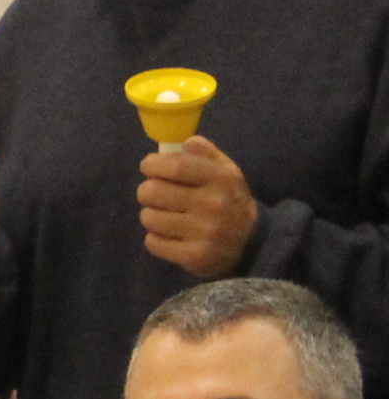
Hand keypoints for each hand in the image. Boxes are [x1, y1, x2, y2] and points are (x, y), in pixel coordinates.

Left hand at [138, 137, 259, 278]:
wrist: (252, 242)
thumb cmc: (230, 200)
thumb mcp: (227, 172)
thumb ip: (205, 153)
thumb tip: (184, 142)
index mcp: (221, 179)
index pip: (176, 166)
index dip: (154, 164)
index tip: (148, 166)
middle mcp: (214, 204)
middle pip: (154, 191)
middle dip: (146, 190)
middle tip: (152, 193)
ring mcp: (204, 232)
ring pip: (150, 218)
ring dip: (149, 215)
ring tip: (162, 215)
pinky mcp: (194, 256)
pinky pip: (153, 243)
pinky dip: (154, 238)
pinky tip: (167, 235)